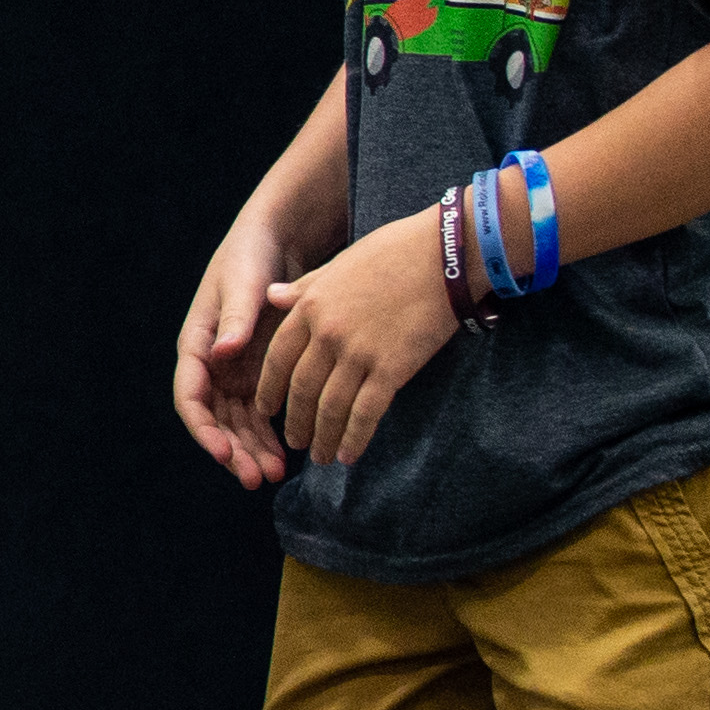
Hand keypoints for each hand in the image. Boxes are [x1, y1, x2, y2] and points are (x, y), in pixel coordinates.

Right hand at [172, 216, 303, 488]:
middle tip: (256, 478)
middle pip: (214, 420)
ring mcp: (234, 372)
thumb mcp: (244, 284)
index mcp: (197, 343)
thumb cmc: (253, 257)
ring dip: (251, 450)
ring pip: (237, 424)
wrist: (279, 241)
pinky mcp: (259, 373)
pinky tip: (287, 457)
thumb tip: (221, 352)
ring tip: (275, 474)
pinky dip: (270, 437)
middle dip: (232, 451)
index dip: (204, 429)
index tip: (223, 453)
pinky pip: (260, 415)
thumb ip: (235, 318)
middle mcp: (211, 364)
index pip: (191, 396)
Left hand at [249, 210, 460, 466]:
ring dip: (323, 436)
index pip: (278, 358)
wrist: (443, 255)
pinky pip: (366, 412)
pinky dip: (354, 437)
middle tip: (294, 442)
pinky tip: (349, 455)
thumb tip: (272, 296)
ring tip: (320, 457)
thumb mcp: (337, 265)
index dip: (269, 388)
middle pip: (302, 389)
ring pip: (331, 407)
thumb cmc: (393, 252)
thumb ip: (304, 288)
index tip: (265, 409)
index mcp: (310, 307)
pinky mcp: (392, 368)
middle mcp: (327, 334)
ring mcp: (358, 353)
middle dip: (295, 421)